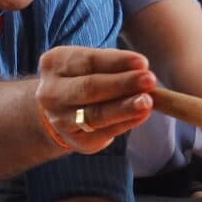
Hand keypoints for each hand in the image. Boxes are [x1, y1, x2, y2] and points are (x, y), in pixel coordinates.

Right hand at [35, 46, 156, 154]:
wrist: (60, 111)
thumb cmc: (82, 78)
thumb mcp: (90, 64)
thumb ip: (112, 64)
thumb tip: (141, 67)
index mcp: (54, 64)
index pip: (88, 61)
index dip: (116, 62)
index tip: (142, 62)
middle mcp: (51, 92)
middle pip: (89, 88)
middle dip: (122, 84)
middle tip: (149, 80)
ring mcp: (61, 119)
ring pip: (96, 114)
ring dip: (125, 107)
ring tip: (147, 101)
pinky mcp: (77, 141)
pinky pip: (105, 132)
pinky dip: (126, 122)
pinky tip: (141, 115)